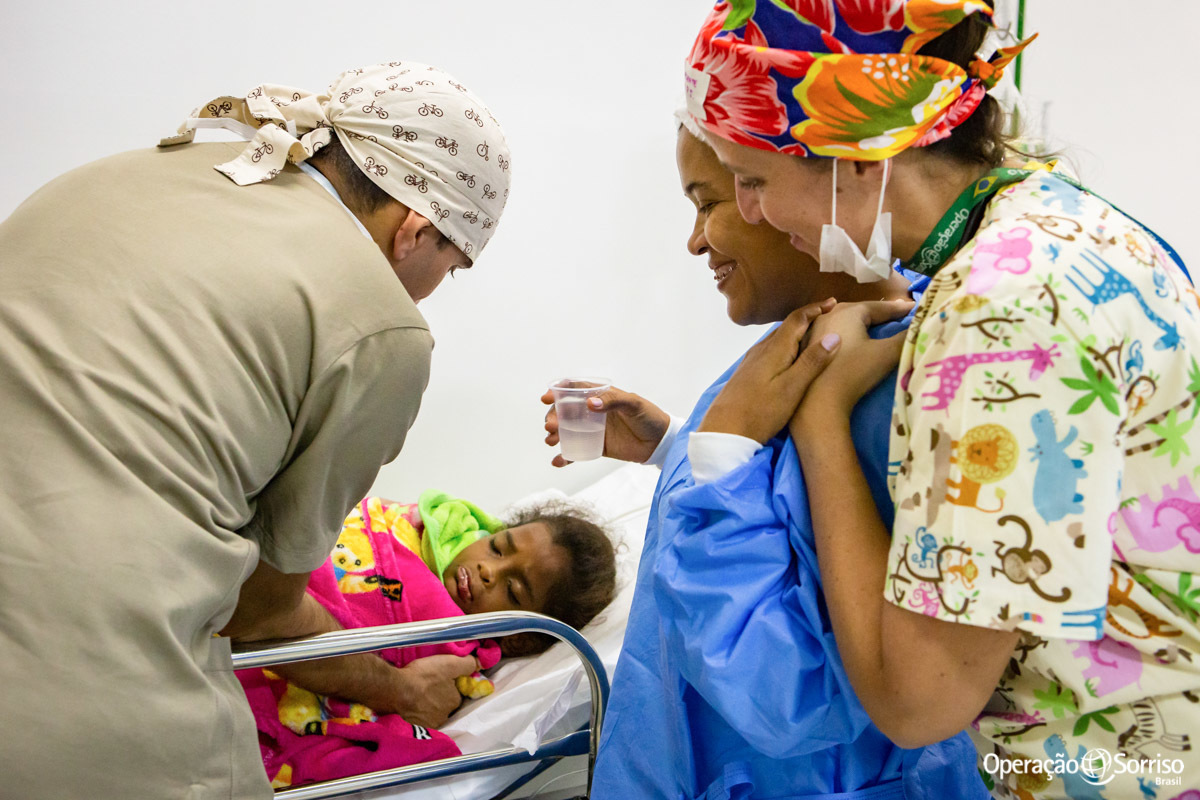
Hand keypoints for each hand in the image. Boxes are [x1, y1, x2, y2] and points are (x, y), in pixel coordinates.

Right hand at [387, 654, 478, 727]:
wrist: (396, 690)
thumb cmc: (423, 676)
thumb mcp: (449, 664)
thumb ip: (467, 664)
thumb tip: (479, 664)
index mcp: (454, 701)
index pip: (456, 693)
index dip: (449, 685)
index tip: (438, 680)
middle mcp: (445, 715)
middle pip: (444, 704)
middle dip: (438, 697)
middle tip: (427, 686)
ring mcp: (429, 723)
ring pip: (432, 712)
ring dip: (428, 705)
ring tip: (418, 695)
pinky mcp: (415, 728)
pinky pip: (420, 719)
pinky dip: (417, 713)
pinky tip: (411, 704)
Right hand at [541, 386, 669, 466]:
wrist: (661, 443)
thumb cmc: (650, 417)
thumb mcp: (634, 404)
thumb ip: (613, 401)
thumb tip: (591, 404)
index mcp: (601, 396)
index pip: (574, 389)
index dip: (558, 391)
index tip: (546, 398)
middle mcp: (593, 412)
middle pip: (565, 411)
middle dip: (553, 417)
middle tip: (551, 426)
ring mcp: (593, 430)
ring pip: (567, 431)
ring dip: (555, 435)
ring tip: (551, 441)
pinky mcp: (597, 447)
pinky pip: (577, 451)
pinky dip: (565, 456)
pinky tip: (557, 461)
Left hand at [697, 300, 839, 443]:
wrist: (725, 431)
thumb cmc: (762, 411)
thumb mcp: (793, 388)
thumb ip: (812, 362)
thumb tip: (833, 336)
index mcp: (775, 349)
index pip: (797, 319)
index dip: (816, 309)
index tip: (833, 302)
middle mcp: (762, 349)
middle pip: (787, 327)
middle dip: (808, 319)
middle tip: (828, 317)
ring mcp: (752, 361)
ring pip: (778, 339)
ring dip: (796, 334)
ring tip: (814, 337)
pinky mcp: (748, 373)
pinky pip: (771, 351)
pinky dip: (786, 347)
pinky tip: (791, 359)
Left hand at [792, 299, 912, 432]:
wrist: (816, 405)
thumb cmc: (853, 373)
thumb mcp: (885, 354)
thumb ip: (905, 337)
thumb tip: (923, 325)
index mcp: (846, 312)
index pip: (877, 307)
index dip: (897, 309)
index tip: (912, 308)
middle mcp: (826, 316)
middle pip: (857, 310)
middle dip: (877, 312)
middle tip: (894, 314)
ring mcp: (811, 332)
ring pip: (839, 320)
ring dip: (856, 320)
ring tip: (870, 323)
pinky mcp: (802, 349)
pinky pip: (826, 334)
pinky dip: (840, 333)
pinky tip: (842, 338)